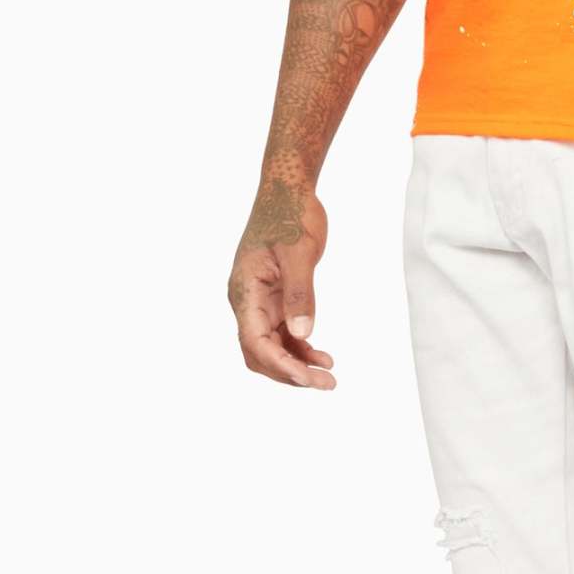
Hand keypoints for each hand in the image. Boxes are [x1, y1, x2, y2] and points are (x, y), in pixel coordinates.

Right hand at [229, 176, 334, 389]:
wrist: (288, 189)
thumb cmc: (290, 214)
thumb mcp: (299, 252)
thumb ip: (300, 293)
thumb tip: (302, 334)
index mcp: (244, 290)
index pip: (255, 341)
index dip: (280, 365)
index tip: (308, 379)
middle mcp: (246, 300)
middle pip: (259, 352)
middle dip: (289, 373)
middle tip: (325, 384)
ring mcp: (259, 301)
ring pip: (271, 346)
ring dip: (296, 364)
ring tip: (329, 376)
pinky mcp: (273, 298)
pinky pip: (282, 333)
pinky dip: (299, 348)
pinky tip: (322, 357)